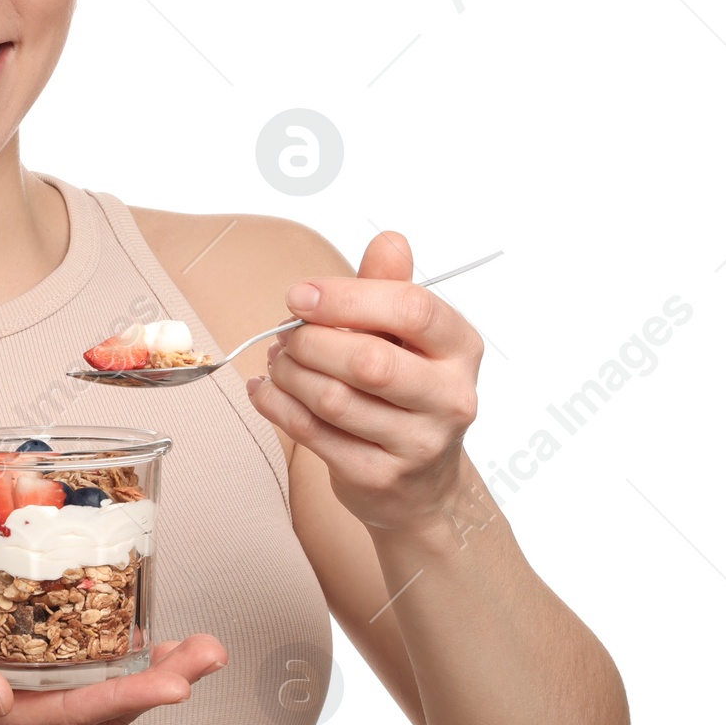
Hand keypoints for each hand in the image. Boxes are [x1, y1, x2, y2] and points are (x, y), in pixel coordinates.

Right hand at [0, 604, 227, 724]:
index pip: (80, 713)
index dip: (133, 696)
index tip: (180, 682)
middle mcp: (22, 712)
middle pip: (107, 703)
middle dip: (164, 679)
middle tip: (214, 652)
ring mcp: (22, 694)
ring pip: (101, 686)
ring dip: (154, 667)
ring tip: (201, 645)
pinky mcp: (17, 668)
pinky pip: (79, 664)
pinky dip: (116, 646)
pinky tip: (141, 624)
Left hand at [245, 230, 482, 533]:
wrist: (419, 484)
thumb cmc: (405, 392)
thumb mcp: (406, 337)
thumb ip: (391, 288)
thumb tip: (389, 240)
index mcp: (461, 348)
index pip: (411, 311)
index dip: (347, 298)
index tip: (299, 295)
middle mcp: (451, 398)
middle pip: (368, 361)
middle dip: (310, 342)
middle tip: (283, 335)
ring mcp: (418, 443)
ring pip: (333, 399)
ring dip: (288, 374)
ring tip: (277, 361)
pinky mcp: (379, 477)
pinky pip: (313, 435)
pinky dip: (277, 406)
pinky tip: (264, 390)